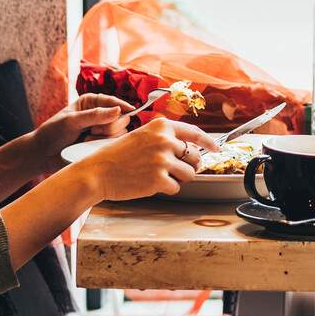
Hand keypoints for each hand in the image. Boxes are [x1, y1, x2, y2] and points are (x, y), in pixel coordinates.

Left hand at [27, 93, 133, 176]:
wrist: (43, 154)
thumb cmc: (53, 132)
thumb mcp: (72, 121)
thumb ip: (95, 115)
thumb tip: (118, 110)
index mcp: (92, 102)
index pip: (114, 102)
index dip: (123, 106)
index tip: (131, 111)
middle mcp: (99, 115)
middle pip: (121, 119)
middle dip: (109, 126)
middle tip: (92, 131)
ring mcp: (101, 131)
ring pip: (119, 134)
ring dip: (104, 138)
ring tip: (86, 140)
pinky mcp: (100, 145)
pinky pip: (113, 145)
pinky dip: (103, 147)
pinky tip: (89, 147)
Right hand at [75, 118, 219, 201]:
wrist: (98, 172)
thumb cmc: (118, 156)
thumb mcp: (142, 136)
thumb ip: (165, 139)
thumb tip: (190, 150)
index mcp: (161, 126)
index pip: (194, 133)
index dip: (208, 142)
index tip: (216, 148)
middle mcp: (165, 140)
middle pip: (195, 157)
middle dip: (188, 166)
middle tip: (173, 170)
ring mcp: (163, 160)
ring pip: (189, 174)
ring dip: (178, 178)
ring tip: (158, 176)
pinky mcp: (159, 180)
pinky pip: (176, 188)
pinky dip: (166, 189)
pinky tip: (150, 184)